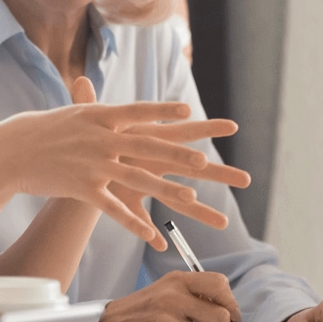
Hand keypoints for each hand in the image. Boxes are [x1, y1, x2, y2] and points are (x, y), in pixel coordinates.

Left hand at [61, 76, 251, 234]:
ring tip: (224, 223)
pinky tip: (163, 244)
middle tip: (247, 179)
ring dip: (200, 211)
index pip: (183, 133)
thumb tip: (79, 77)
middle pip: (193, 169)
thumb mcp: (89, 120)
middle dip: (220, 173)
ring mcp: (145, 183)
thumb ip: (86, 101)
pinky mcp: (128, 199)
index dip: (206, 127)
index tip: (233, 125)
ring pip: (178, 199)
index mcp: (148, 142)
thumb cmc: (88, 139)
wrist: (74, 164)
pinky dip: (149, 231)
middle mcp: (153, 164)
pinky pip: (143, 217)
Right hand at [89, 271, 240, 321]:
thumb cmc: (139, 311)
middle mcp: (173, 297)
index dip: (231, 303)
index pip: (219, 285)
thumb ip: (193, 294)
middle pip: (221, 318)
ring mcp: (167, 320)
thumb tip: (227, 309)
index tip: (230, 314)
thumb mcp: (165, 290)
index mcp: (177, 281)